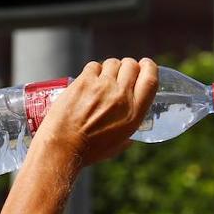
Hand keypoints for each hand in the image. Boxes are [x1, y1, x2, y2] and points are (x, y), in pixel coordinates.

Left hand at [35, 57, 158, 167]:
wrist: (63, 146)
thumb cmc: (89, 150)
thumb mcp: (118, 145)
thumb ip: (127, 135)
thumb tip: (130, 134)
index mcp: (134, 113)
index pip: (150, 80)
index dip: (149, 68)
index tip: (145, 65)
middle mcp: (121, 96)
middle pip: (131, 66)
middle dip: (127, 66)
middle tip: (120, 74)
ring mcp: (102, 87)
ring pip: (112, 63)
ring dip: (109, 69)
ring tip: (101, 79)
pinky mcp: (84, 82)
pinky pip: (93, 66)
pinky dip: (92, 71)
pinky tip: (87, 81)